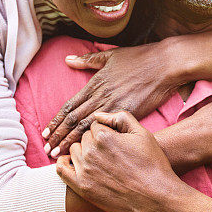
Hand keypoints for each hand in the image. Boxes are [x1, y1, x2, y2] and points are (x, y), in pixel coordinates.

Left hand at [43, 43, 177, 157]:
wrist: (165, 65)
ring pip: (87, 128)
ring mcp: (115, 106)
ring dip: (71, 142)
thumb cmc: (140, 59)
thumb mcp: (111, 55)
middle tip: (47, 150)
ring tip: (59, 155)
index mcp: (95, 84)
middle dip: (59, 136)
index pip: (69, 106)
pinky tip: (88, 153)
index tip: (45, 134)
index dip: (56, 121)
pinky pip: (108, 130)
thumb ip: (88, 60)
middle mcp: (102, 96)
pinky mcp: (130, 113)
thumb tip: (68, 59)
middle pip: (74, 120)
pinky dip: (95, 143)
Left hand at [55, 111, 179, 211]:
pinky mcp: (81, 187)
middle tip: (111, 154)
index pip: (95, 125)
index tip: (116, 142)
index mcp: (104, 136)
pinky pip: (61, 169)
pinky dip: (63, 162)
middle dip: (95, 142)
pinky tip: (73, 163)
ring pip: (74, 151)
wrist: (156, 197)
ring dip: (83, 152)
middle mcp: (91, 151)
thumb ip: (120, 117)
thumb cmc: (152, 164)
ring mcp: (84, 170)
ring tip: (99, 160)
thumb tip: (99, 115)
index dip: (107, 132)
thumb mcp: (142, 133)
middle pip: (84, 138)